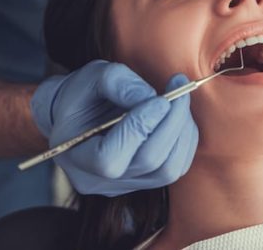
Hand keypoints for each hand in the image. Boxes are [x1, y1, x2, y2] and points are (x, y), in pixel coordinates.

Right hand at [31, 61, 197, 195]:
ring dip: (183, 130)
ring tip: (180, 99)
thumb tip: (150, 96)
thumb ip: (116, 82)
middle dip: (172, 122)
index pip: (110, 158)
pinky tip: (179, 114)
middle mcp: (101, 181)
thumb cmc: (81, 95)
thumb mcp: (91, 78)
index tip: (159, 99)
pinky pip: (177, 166)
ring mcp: (126, 185)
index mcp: (76, 157)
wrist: (79, 114)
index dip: (139, 128)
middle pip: (148, 162)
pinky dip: (185, 139)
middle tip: (179, 88)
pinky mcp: (147, 180)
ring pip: (169, 169)